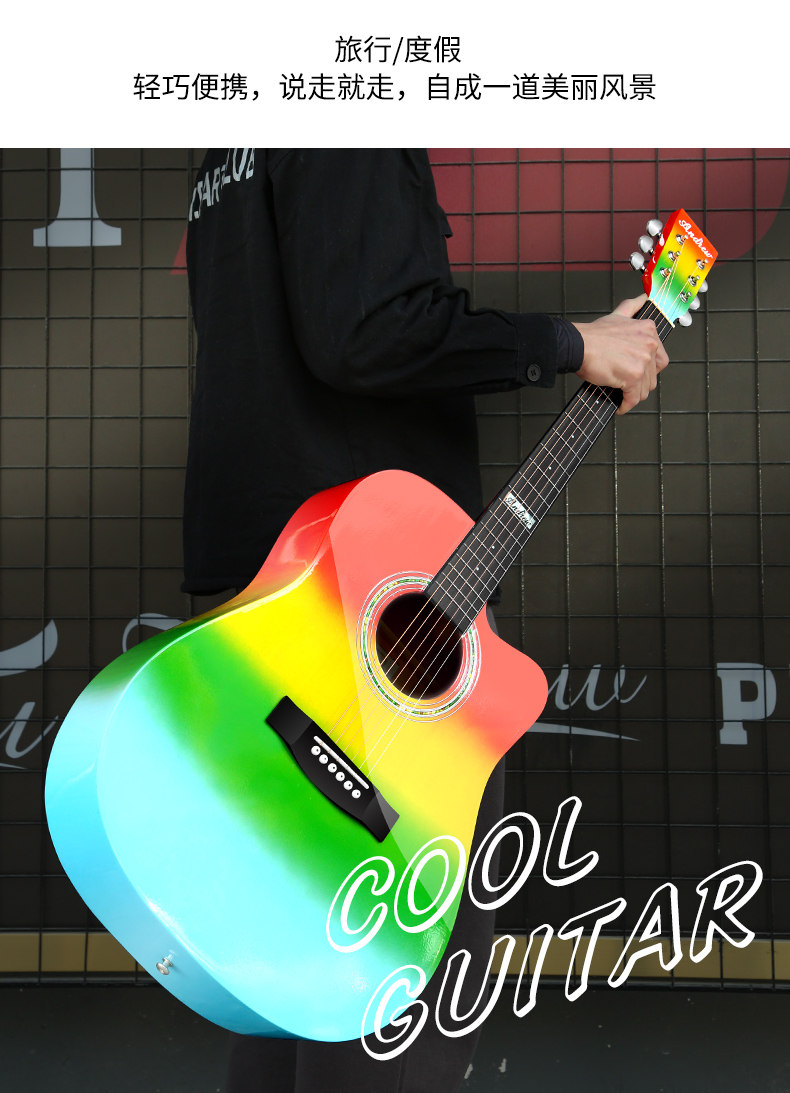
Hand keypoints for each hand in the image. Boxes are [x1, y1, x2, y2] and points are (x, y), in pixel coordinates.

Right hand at [572, 295, 668, 414]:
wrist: (578, 345)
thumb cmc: (593, 335)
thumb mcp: (618, 315)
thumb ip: (633, 306)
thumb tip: (644, 297)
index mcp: (648, 330)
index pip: (660, 358)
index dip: (648, 369)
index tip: (638, 372)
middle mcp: (649, 344)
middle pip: (653, 375)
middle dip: (640, 384)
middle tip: (628, 386)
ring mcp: (643, 361)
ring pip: (645, 388)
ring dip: (633, 395)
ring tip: (622, 395)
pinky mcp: (633, 377)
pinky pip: (634, 398)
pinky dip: (627, 405)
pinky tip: (620, 405)